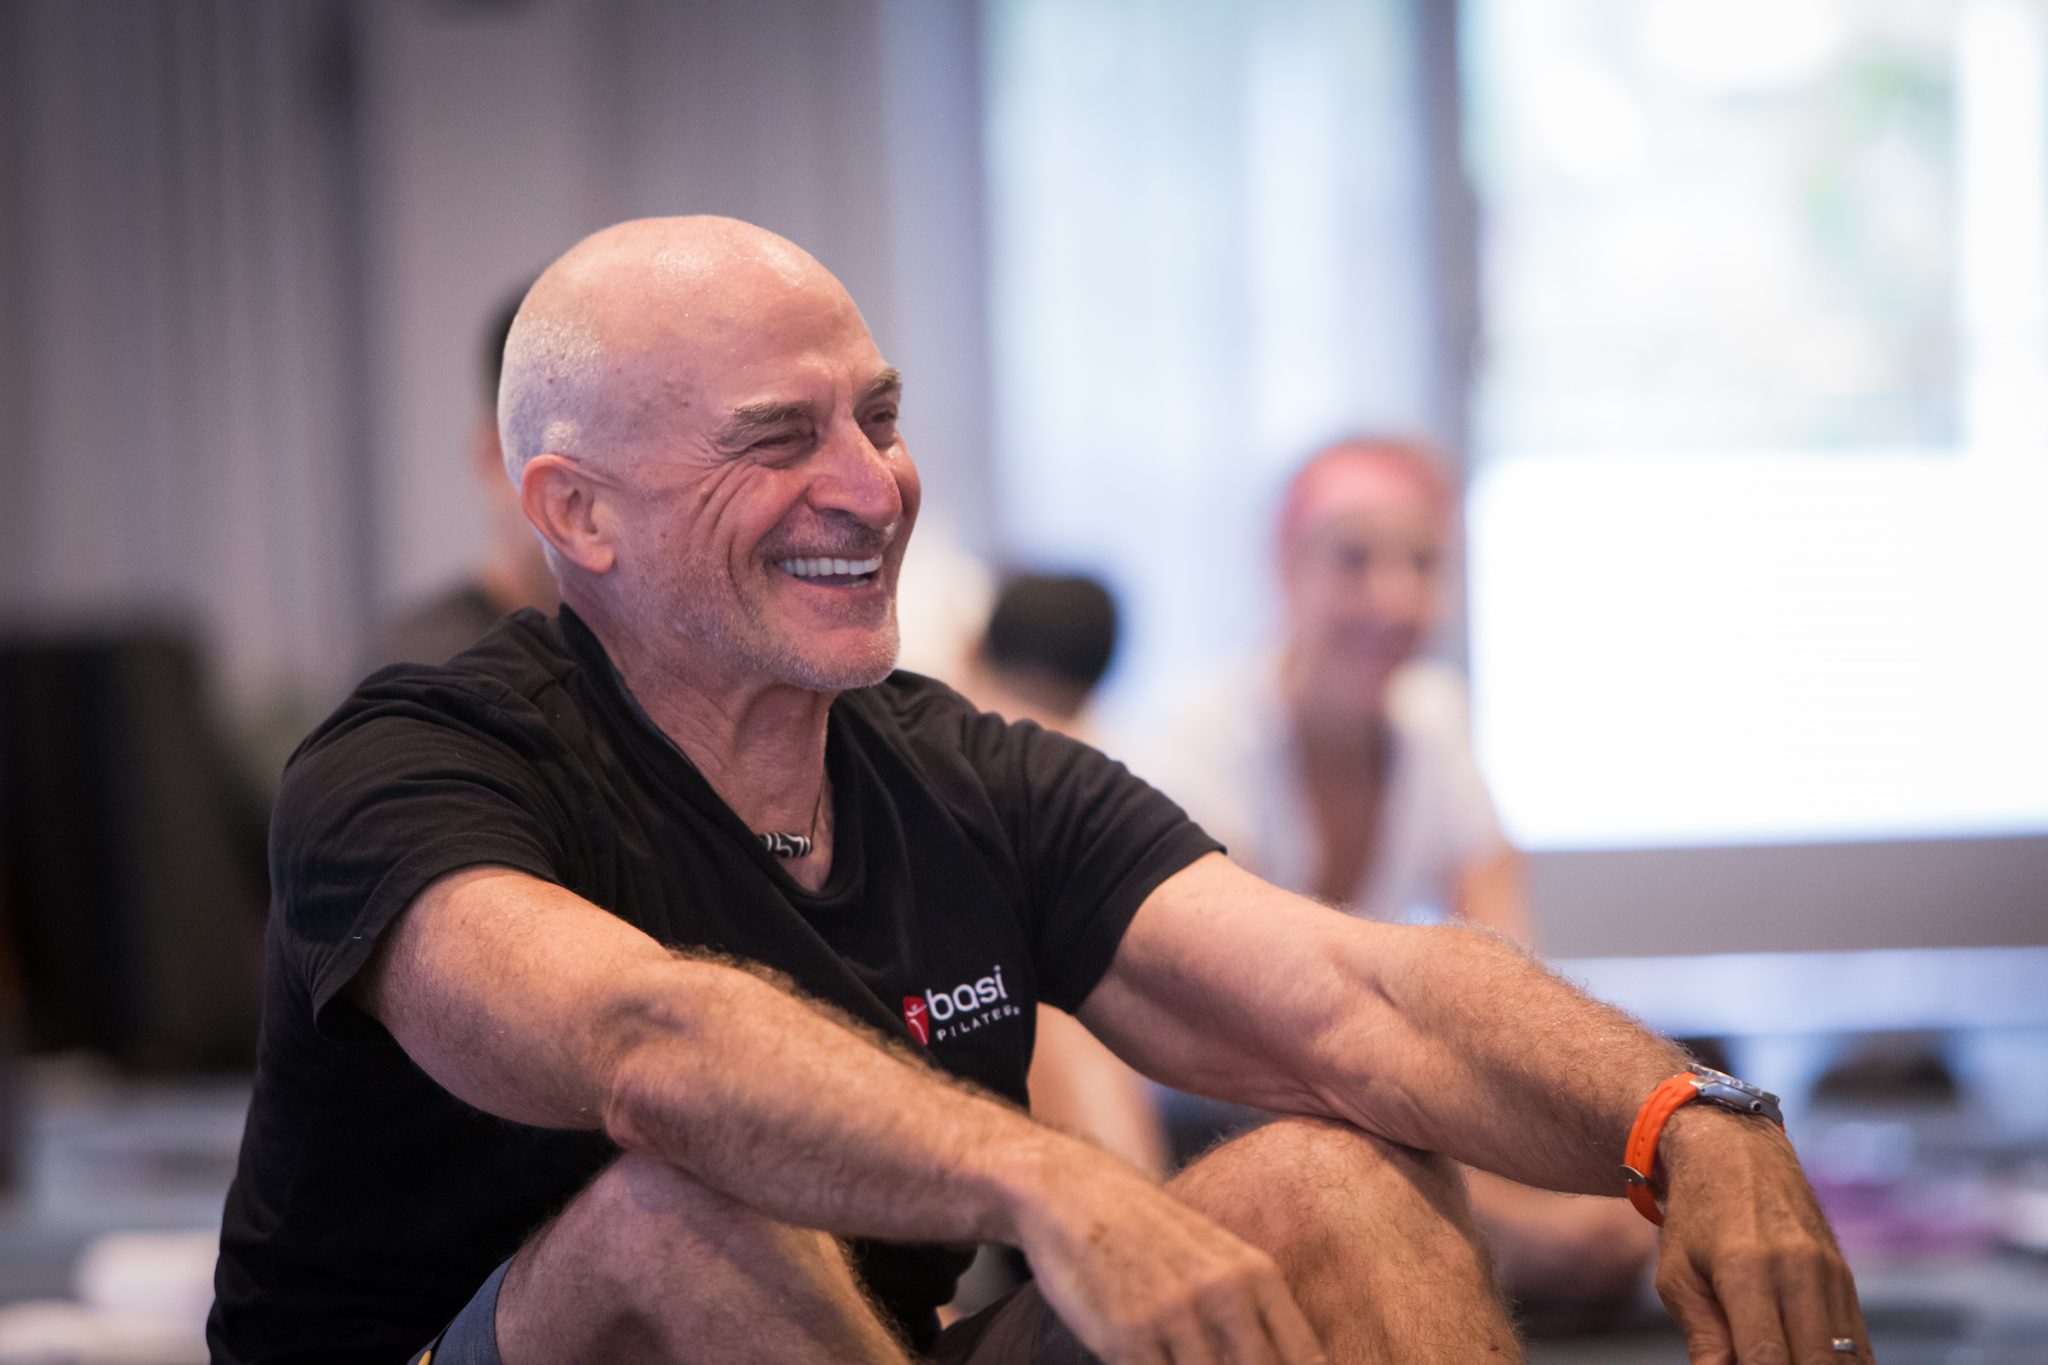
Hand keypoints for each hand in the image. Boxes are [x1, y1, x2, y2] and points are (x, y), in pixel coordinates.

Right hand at [1009, 1148, 1327, 1364]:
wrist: (1073, 1192)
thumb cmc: (1149, 1233)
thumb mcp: (1216, 1255)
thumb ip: (1254, 1308)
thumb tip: (1298, 1361)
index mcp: (1255, 1273)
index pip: (1305, 1358)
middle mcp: (1223, 1291)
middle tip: (1210, 1360)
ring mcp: (1175, 1313)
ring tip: (1177, 1354)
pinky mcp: (1127, 1334)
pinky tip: (1148, 1357)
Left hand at [1652, 1108, 1872, 1362]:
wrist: (1735, 1150)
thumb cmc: (1696, 1216)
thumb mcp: (1678, 1275)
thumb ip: (1702, 1336)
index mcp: (1747, 1270)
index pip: (1766, 1358)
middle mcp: (1798, 1271)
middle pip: (1815, 1363)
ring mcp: (1830, 1274)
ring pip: (1846, 1357)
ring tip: (1784, 1357)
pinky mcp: (1845, 1279)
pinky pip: (1857, 1343)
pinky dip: (1841, 1363)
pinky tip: (1811, 1359)